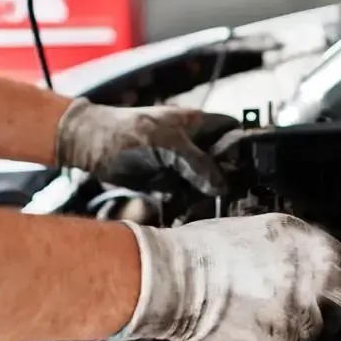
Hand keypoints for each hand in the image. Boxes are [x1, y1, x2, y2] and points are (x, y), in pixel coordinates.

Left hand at [55, 98, 239, 195]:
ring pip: (205, 185)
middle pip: (223, 164)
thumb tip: (222, 185)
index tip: (254, 170)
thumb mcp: (165, 143)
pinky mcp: (165, 184)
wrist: (86, 144)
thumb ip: (195, 162)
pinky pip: (184, 198)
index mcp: (198, 124)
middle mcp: (192, 145)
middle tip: (230, 200)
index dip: (246, 147)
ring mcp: (179, 166)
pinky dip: (186, 208)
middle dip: (227, 182)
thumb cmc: (124, 132)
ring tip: (202, 210)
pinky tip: (184, 216)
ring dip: (205, 199)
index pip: (234, 131)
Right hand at [118, 214, 340, 340]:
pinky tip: (247, 333)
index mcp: (305, 241)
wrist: (172, 278)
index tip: (322, 286)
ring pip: (315, 331)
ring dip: (296, 330)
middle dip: (331, 308)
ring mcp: (300, 311)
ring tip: (261, 321)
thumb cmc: (197, 252)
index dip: (330, 277)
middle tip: (308, 312)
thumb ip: (287, 251)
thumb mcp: (254, 232)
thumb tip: (298, 267)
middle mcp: (312, 274)